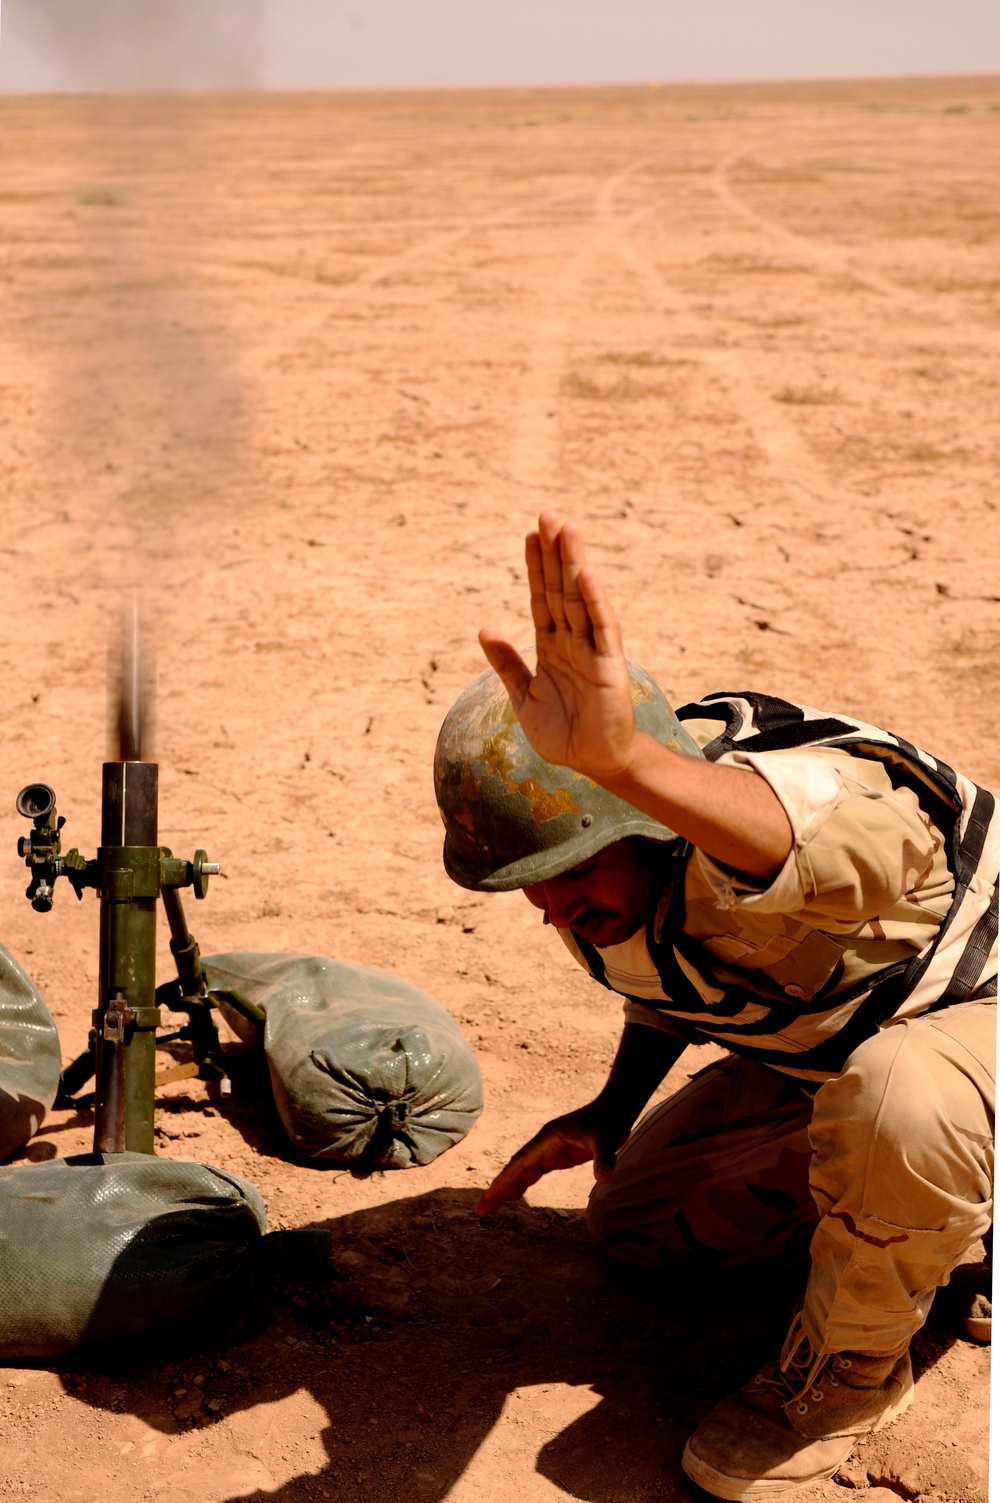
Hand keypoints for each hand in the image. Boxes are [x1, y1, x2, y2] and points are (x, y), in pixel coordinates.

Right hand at [474, 1101, 629, 1216]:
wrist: (616, 1108)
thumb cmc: (609, 1122)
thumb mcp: (607, 1141)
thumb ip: (604, 1159)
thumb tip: (604, 1178)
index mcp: (547, 1139)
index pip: (519, 1164)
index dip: (503, 1182)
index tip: (488, 1198)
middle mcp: (544, 1144)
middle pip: (515, 1169)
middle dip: (498, 1189)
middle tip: (481, 1210)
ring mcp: (550, 1149)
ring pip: (523, 1172)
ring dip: (508, 1187)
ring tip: (491, 1206)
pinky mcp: (559, 1155)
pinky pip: (535, 1172)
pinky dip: (523, 1183)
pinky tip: (514, 1195)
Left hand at [478, 511, 637, 781]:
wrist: (594, 763)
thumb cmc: (563, 732)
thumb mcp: (523, 696)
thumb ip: (507, 663)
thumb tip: (485, 628)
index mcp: (552, 647)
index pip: (542, 598)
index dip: (536, 567)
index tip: (530, 534)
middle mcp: (573, 642)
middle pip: (561, 589)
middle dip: (554, 553)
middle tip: (547, 515)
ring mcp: (593, 650)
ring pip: (581, 599)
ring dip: (574, 564)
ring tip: (566, 528)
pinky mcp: (610, 665)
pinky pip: (602, 627)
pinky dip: (593, 600)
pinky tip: (585, 574)